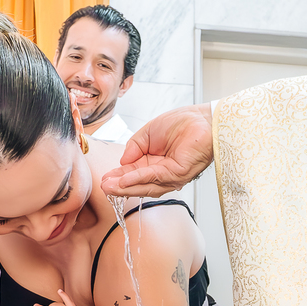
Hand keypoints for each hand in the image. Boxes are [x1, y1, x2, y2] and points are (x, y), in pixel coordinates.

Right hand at [100, 104, 215, 196]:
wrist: (202, 119)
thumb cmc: (182, 122)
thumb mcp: (148, 132)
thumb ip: (134, 146)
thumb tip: (122, 161)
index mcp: (154, 161)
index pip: (133, 173)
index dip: (119, 176)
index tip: (105, 179)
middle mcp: (162, 172)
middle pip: (137, 183)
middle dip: (119, 186)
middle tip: (104, 187)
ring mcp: (170, 176)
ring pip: (144, 185)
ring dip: (125, 186)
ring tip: (110, 186)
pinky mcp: (178, 174)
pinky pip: (154, 177)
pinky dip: (138, 179)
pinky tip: (125, 179)